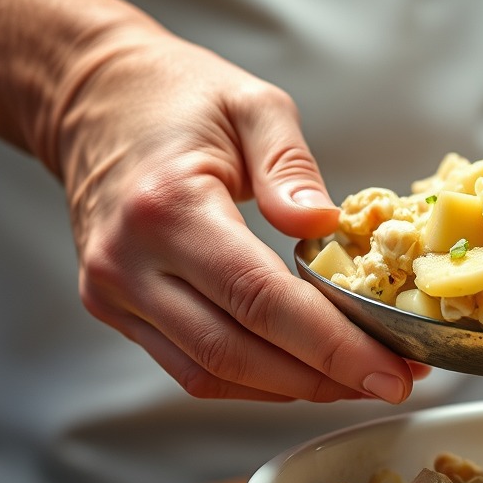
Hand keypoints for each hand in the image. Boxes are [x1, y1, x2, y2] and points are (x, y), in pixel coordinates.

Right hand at [54, 22, 423, 402]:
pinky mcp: (114, 306)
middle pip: (237, 351)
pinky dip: (251, 379)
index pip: (259, 299)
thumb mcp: (250, 102)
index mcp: (168, 207)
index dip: (331, 345)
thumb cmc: (176, 95)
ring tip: (356, 379)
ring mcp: (114, 292)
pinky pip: (189, 365)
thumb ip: (290, 165)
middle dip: (323, 378)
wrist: (90, 98)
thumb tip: (326, 228)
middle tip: (391, 381)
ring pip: (211, 373)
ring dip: (291, 388)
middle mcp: (129, 262)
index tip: (392, 371)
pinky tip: (301, 370)